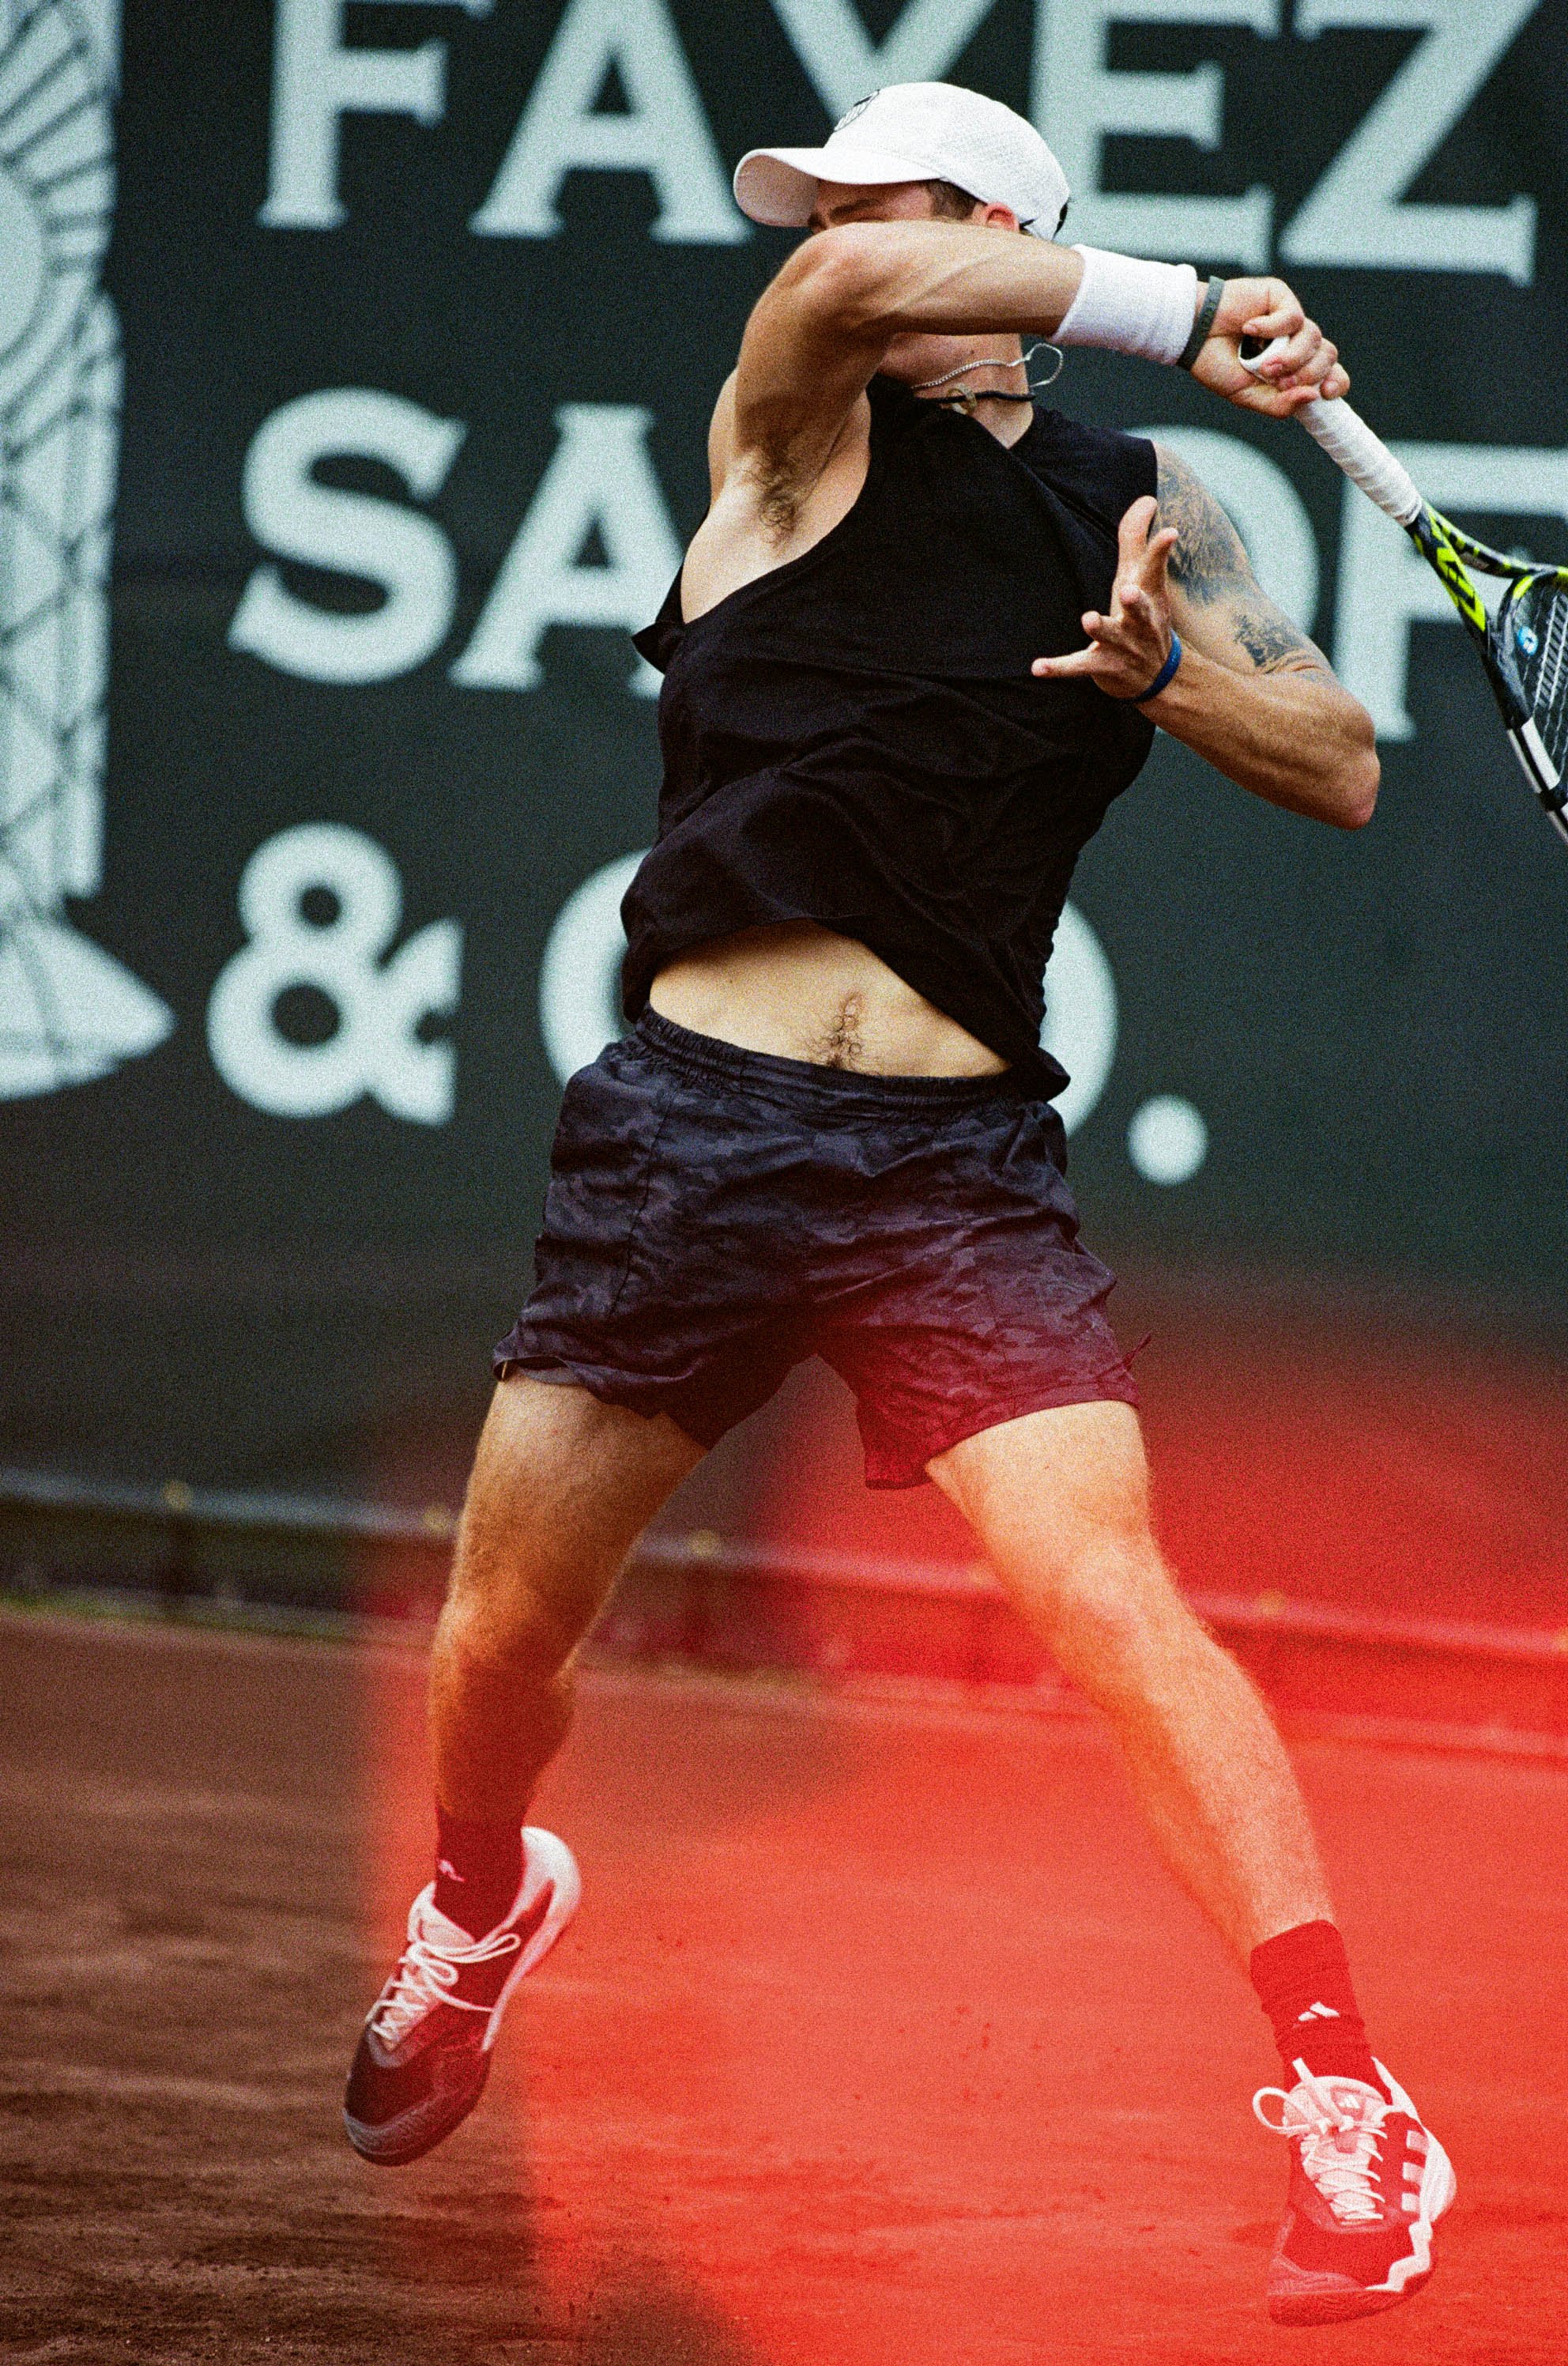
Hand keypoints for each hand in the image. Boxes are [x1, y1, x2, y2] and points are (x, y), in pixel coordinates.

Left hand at [1032, 495, 1176, 700]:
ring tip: (1089, 618)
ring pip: (1111, 637)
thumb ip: (1137, 539)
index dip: (1161, 551)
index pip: (1156, 570)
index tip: (1171, 532)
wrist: (1157, 678)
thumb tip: (1147, 498)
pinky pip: (1079, 667)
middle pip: (1140, 609)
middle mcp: (1140, 622)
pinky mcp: (1102, 666)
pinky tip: (1037, 667)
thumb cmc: (1143, 616)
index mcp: (1149, 596)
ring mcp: (1123, 646)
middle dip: (1136, 601)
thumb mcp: (1140, 579)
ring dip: (1101, 628)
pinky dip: (1059, 668)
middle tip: (1128, 590)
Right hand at [1189, 276, 1348, 416]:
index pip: (1330, 373)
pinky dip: (1273, 328)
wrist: (1191, 335)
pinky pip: (1294, 317)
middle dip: (1307, 373)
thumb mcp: (1247, 396)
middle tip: (1279, 381)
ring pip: (1314, 338)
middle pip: (1327, 356)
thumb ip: (1279, 404)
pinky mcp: (1281, 297)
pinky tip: (1249, 329)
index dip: (1336, 381)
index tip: (1327, 392)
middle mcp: (1296, 342)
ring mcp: (1290, 319)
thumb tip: (1313, 396)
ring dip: (1290, 357)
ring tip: (1263, 364)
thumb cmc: (1215, 364)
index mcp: (1293, 367)